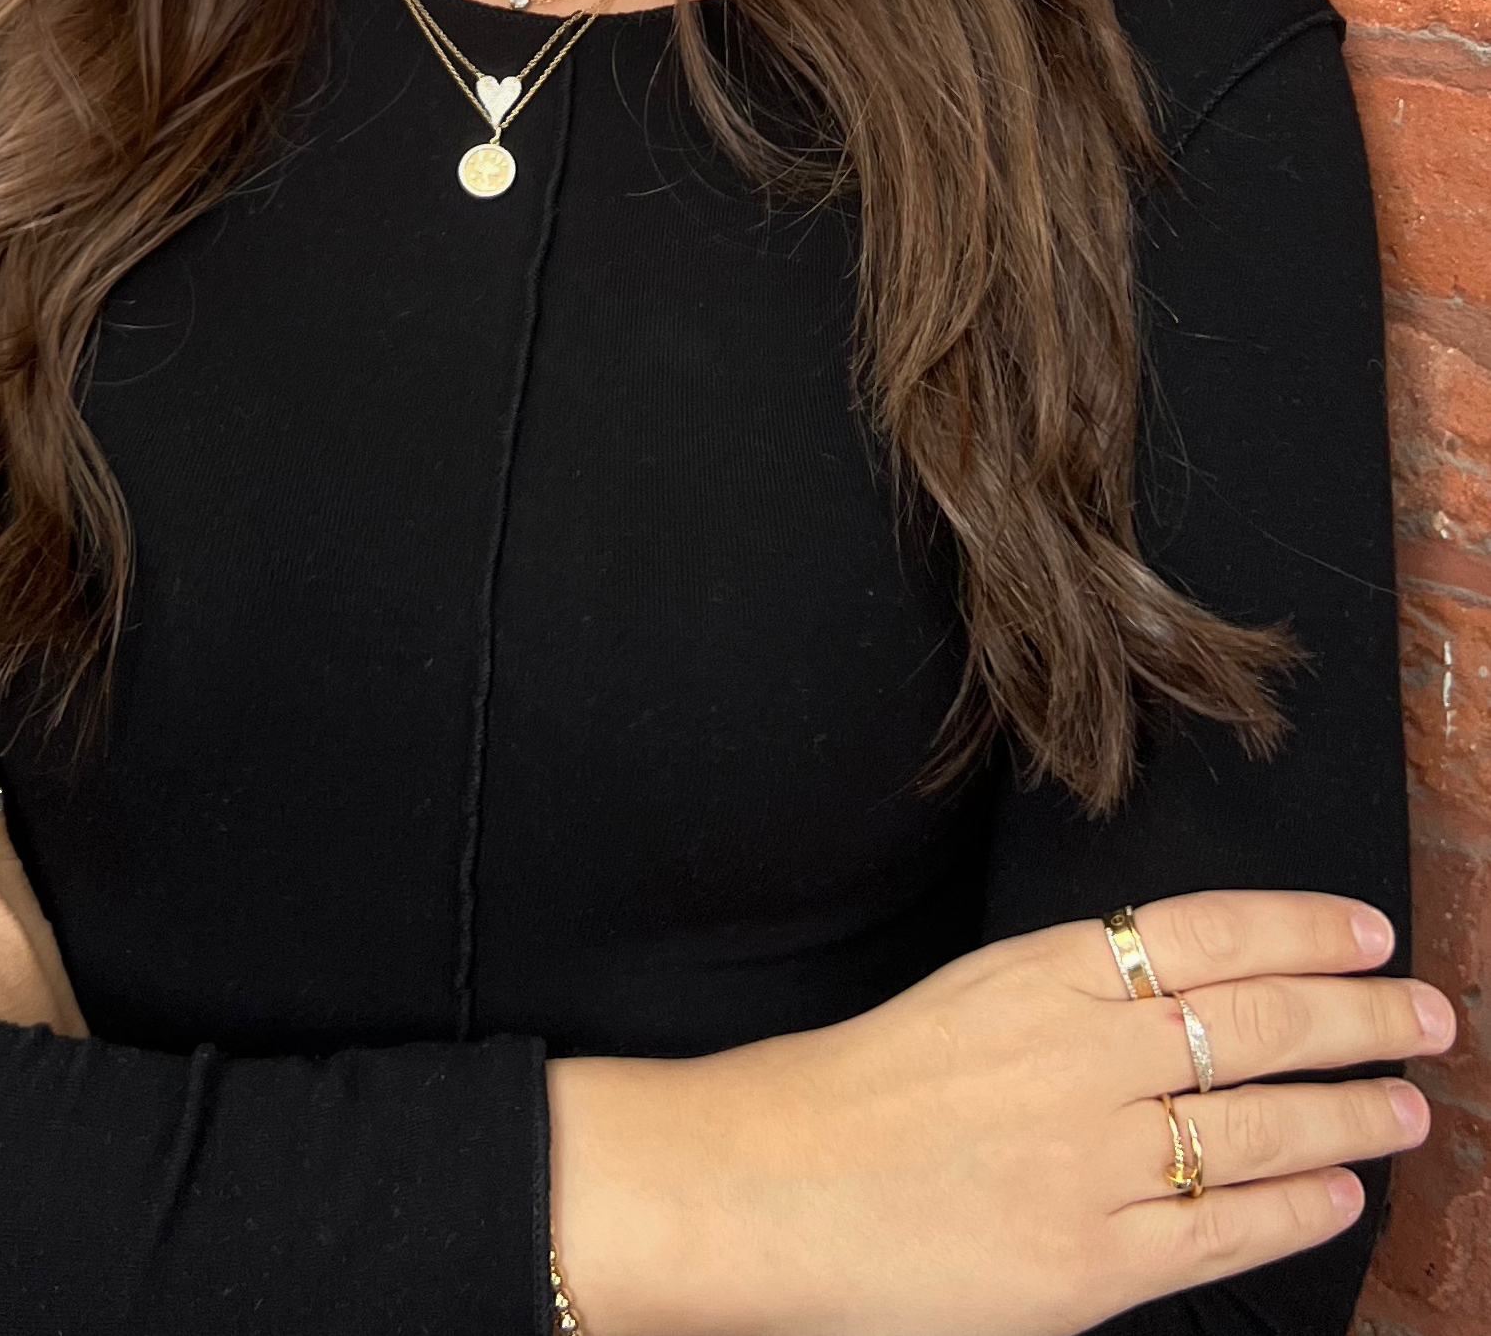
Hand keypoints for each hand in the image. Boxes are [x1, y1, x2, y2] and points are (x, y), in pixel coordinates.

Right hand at [548, 889, 1453, 1335]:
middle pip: (1256, 1021)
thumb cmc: (854, 1091)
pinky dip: (1296, 1208)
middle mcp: (1082, 1054)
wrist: (767, 1186)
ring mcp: (1093, 1161)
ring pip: (1259, 1124)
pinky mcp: (1091, 1262)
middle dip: (1358, 1015)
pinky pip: (1223, 1232)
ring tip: (1406, 1106)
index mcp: (1044, 972)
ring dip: (1349, 1113)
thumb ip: (1071, 998)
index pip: (1208, 932)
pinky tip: (1342, 1195)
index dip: (1303, 930)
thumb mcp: (968, 997)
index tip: (1369, 931)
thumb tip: (1184, 1001)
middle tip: (1429, 1015)